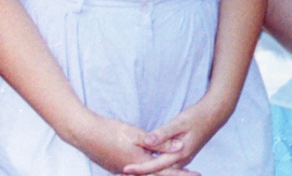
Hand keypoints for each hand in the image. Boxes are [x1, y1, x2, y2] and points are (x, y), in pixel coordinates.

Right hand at [72, 113, 196, 175]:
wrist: (84, 134)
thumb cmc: (110, 131)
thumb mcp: (137, 134)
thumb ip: (159, 142)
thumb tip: (180, 147)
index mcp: (139, 163)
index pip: (164, 171)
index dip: (181, 173)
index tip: (196, 174)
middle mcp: (131, 171)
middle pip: (157, 175)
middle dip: (174, 175)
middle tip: (192, 174)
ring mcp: (122, 170)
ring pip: (147, 175)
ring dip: (162, 173)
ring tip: (178, 171)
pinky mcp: (117, 166)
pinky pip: (138, 172)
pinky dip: (150, 171)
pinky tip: (155, 168)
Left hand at [124, 97, 226, 174]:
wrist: (216, 113)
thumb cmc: (198, 115)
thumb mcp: (180, 122)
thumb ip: (163, 133)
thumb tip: (147, 141)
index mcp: (180, 153)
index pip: (156, 166)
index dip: (139, 169)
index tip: (124, 169)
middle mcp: (182, 159)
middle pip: (159, 172)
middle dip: (142, 174)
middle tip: (124, 172)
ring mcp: (183, 158)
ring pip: (163, 170)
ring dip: (149, 171)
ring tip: (131, 171)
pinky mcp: (183, 154)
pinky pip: (167, 165)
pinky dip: (156, 166)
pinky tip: (147, 163)